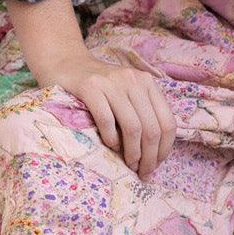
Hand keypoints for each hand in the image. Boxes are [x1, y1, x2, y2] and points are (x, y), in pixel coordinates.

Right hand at [47, 52, 176, 178]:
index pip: (168, 122)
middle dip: (149, 156)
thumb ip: (141, 113)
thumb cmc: (98, 86)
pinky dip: (111, 139)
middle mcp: (134, 81)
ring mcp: (112, 83)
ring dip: (132, 152)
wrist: (65, 62)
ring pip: (133, 127)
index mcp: (147, 83)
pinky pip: (106, 119)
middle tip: (142, 172)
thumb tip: (154, 153)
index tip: (155, 165)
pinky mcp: (90, 87)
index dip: (164, 148)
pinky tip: (110, 146)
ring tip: (128, 165)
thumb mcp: (126, 94)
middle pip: (152, 128)